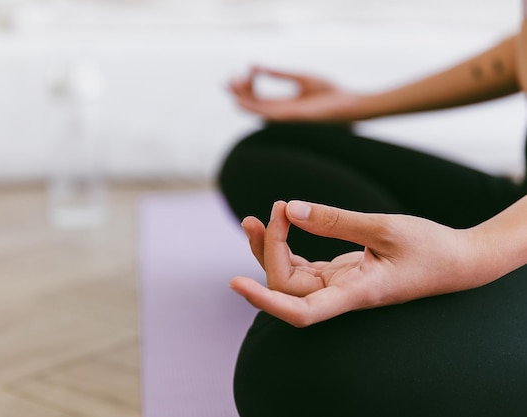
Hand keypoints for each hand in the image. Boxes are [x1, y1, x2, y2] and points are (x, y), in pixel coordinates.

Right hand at [229, 66, 363, 121]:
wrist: (347, 103)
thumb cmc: (328, 92)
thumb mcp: (300, 77)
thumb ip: (279, 73)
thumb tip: (257, 66)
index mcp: (282, 104)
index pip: (256, 96)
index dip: (248, 83)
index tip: (249, 68)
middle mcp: (279, 113)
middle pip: (251, 104)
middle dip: (238, 91)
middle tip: (231, 77)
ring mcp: (283, 117)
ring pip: (254, 110)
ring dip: (241, 97)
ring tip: (233, 83)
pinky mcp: (289, 118)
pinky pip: (265, 114)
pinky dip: (252, 106)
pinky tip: (242, 99)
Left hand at [231, 200, 487, 326]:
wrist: (458, 261)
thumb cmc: (432, 248)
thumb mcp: (385, 227)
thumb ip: (335, 220)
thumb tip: (290, 209)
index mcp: (357, 292)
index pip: (301, 312)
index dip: (265, 301)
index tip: (235, 282)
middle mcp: (343, 294)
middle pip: (286, 284)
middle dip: (267, 249)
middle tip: (270, 210)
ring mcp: (340, 285)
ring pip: (291, 275)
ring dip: (271, 247)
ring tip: (257, 218)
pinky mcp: (342, 273)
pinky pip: (304, 264)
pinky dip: (289, 244)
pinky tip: (284, 223)